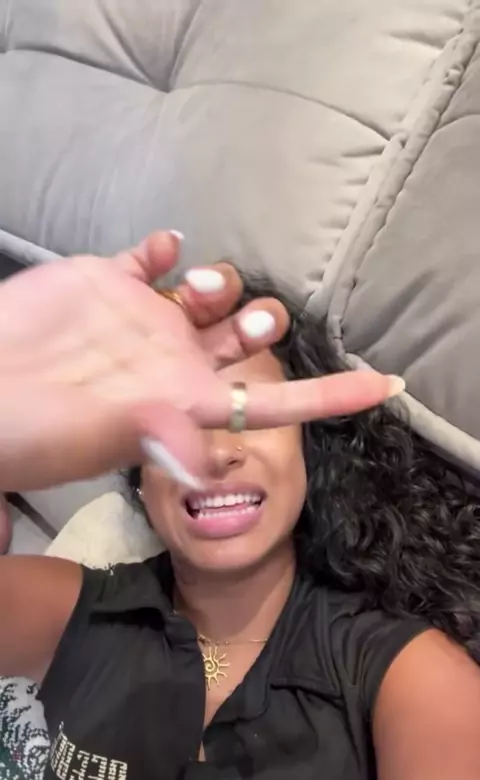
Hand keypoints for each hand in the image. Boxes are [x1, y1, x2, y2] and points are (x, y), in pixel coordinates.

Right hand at [0, 231, 398, 490]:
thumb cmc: (25, 429)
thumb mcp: (89, 438)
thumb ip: (156, 437)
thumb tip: (215, 463)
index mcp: (180, 405)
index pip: (271, 404)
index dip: (330, 396)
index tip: (385, 387)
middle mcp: (170, 362)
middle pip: (246, 342)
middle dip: (264, 325)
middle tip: (251, 323)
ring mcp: (140, 321)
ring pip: (211, 294)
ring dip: (224, 283)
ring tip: (198, 286)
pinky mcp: (106, 283)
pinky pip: (153, 259)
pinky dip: (170, 248)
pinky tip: (167, 247)